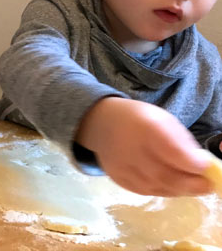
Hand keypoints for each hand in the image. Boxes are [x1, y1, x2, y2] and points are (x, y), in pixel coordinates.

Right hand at [75, 97, 211, 196]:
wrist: (103, 123)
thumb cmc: (140, 120)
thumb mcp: (163, 119)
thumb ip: (182, 142)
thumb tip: (201, 166)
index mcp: (145, 126)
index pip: (171, 150)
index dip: (192, 163)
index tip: (206, 168)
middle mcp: (129, 147)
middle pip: (164, 174)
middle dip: (190, 184)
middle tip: (207, 186)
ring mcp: (121, 165)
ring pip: (156, 186)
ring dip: (178, 189)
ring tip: (190, 186)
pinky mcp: (117, 177)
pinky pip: (144, 191)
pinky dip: (162, 191)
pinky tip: (170, 186)